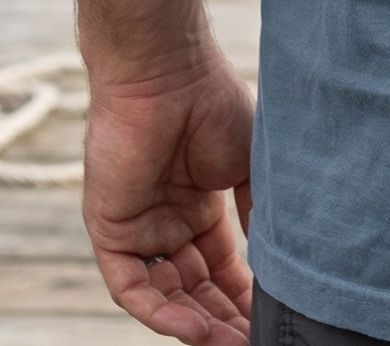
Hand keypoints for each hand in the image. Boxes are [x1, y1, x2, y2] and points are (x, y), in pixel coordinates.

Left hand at [82, 41, 256, 344]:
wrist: (168, 72)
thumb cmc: (212, 102)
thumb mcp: (249, 165)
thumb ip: (259, 212)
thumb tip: (280, 261)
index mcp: (199, 206)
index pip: (223, 268)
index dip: (246, 297)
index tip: (273, 320)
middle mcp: (167, 223)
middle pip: (196, 290)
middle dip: (225, 320)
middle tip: (254, 341)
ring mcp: (138, 229)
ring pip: (166, 296)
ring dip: (197, 324)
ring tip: (232, 343)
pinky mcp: (109, 231)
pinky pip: (132, 286)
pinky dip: (161, 311)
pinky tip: (195, 327)